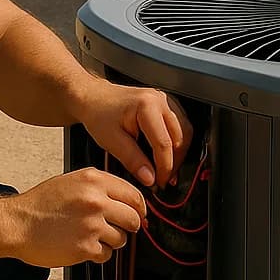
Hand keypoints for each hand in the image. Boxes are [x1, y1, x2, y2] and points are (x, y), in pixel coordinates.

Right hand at [5, 168, 146, 266]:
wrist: (17, 224)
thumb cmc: (41, 204)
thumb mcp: (72, 181)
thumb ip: (100, 187)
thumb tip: (127, 200)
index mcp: (93, 180)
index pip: (133, 194)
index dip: (138, 207)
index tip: (138, 214)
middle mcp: (95, 200)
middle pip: (133, 218)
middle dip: (128, 226)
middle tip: (118, 228)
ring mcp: (91, 225)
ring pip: (122, 238)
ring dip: (111, 241)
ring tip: (91, 236)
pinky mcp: (85, 247)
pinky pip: (106, 254)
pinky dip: (98, 254)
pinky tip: (83, 246)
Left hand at [76, 83, 193, 188]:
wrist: (93, 98)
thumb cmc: (99, 114)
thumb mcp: (111, 141)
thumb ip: (132, 160)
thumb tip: (150, 178)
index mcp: (147, 106)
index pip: (164, 143)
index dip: (164, 167)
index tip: (159, 182)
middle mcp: (160, 100)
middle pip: (180, 138)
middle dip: (175, 162)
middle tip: (164, 180)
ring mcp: (165, 100)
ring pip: (185, 131)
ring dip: (179, 153)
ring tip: (167, 170)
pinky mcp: (165, 105)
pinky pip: (181, 125)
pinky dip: (177, 143)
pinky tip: (168, 155)